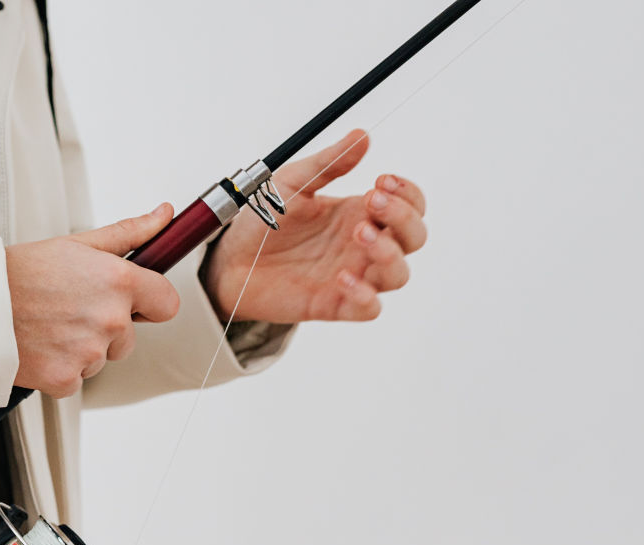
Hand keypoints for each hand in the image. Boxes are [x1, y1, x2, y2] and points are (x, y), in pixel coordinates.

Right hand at [5, 205, 181, 396]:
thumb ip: (129, 233)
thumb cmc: (19, 274)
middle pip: (129, 338)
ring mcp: (89, 352)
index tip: (134, 303)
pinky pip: (76, 379)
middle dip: (105, 329)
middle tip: (69, 311)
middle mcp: (109, 319)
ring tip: (49, 326)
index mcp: (118, 281)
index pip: (166, 304)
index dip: (149, 303)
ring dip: (81, 349)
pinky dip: (60, 369)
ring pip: (100, 359)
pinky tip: (41, 347)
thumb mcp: (76, 244)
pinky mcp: (66, 379)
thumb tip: (162, 217)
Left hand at [202, 129, 427, 324]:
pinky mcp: (334, 304)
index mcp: (358, 213)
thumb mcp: (292, 182)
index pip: (410, 204)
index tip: (381, 180)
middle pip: (414, 237)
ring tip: (358, 233)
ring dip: (389, 253)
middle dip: (403, 217)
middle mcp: (362, 246)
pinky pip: (369, 309)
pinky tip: (342, 278)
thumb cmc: (263, 221)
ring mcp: (352, 276)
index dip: (408, 193)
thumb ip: (328, 163)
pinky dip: (365, 295)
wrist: (229, 260)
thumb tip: (361, 136)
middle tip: (371, 200)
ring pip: (398, 274)